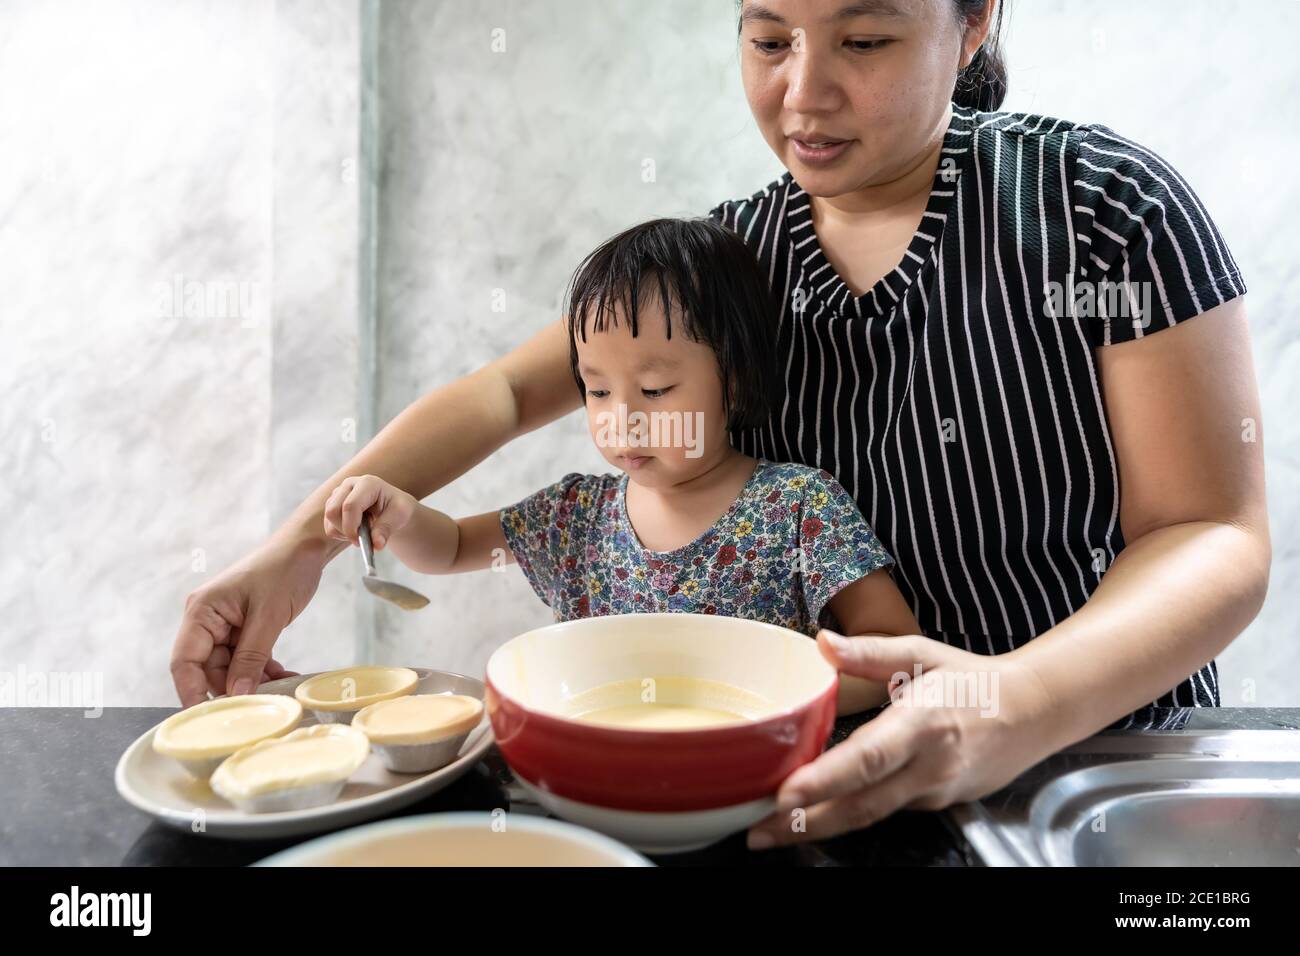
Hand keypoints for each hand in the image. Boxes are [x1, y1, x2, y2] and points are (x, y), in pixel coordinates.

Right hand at [170, 533, 318, 706]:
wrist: (306, 547)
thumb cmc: (285, 569)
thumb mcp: (269, 616)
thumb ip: (251, 658)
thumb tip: (238, 694)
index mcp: (202, 611)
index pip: (184, 662)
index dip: (191, 693)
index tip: (205, 720)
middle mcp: (207, 619)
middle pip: (208, 669)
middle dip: (231, 689)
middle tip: (256, 708)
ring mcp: (225, 624)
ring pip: (230, 668)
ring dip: (253, 682)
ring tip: (279, 691)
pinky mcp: (244, 628)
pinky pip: (247, 659)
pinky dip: (264, 670)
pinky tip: (285, 678)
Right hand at [323, 475, 416, 550]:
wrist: (391, 507)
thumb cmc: (397, 508)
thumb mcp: (400, 516)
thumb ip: (386, 529)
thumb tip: (377, 544)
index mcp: (367, 484)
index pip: (350, 506)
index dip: (351, 527)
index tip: (359, 542)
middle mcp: (349, 485)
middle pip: (333, 511)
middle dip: (345, 530)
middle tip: (360, 541)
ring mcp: (338, 493)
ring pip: (329, 519)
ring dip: (343, 532)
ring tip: (362, 531)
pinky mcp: (332, 503)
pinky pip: (328, 524)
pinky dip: (339, 533)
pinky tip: (355, 529)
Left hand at [746, 629, 1059, 848]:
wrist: (1033, 714)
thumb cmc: (973, 681)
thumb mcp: (922, 654)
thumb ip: (870, 653)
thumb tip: (822, 642)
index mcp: (922, 723)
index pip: (868, 759)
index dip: (825, 781)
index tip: (786, 795)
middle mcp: (927, 766)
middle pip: (861, 804)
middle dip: (806, 824)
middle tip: (759, 832)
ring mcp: (931, 792)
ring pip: (869, 815)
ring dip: (819, 826)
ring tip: (771, 832)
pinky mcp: (933, 805)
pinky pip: (883, 810)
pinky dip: (847, 814)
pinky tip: (815, 814)